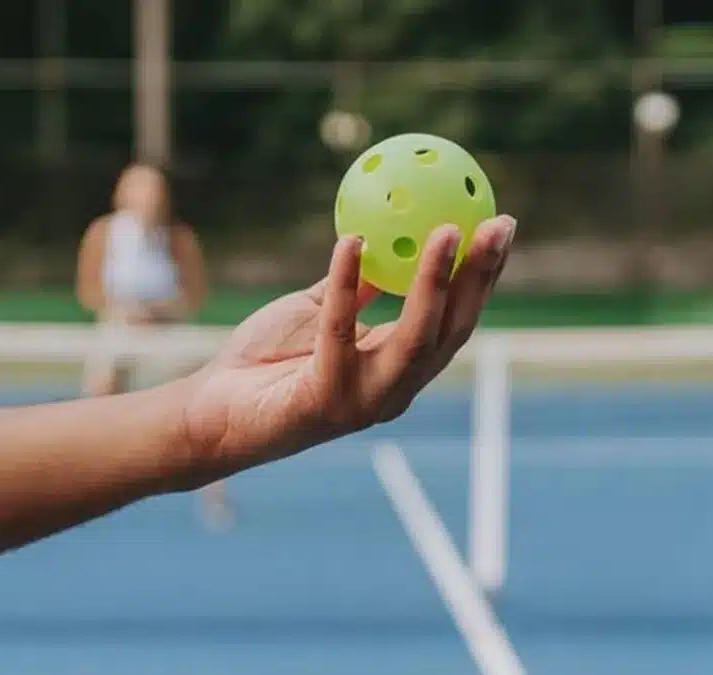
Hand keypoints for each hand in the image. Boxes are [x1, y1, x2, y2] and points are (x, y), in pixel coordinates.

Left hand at [178, 215, 514, 471]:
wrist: (211, 413)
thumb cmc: (264, 361)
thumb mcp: (321, 311)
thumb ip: (358, 285)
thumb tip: (388, 233)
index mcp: (397, 368)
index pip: (455, 322)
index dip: (484, 277)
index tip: (502, 224)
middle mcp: (392, 390)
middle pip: (452, 332)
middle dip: (480, 278)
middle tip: (496, 224)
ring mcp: (362, 402)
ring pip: (415, 339)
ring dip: (435, 284)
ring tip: (447, 231)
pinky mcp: (325, 402)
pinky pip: (339, 334)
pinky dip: (346, 286)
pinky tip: (349, 240)